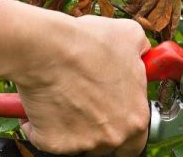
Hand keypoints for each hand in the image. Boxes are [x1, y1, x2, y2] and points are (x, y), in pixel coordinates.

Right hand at [10, 16, 150, 155]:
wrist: (49, 48)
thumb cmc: (89, 43)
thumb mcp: (130, 36)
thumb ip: (142, 50)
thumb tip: (143, 51)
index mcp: (136, 118)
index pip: (136, 141)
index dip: (125, 129)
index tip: (113, 118)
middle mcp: (114, 136)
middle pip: (108, 145)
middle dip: (97, 131)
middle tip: (85, 109)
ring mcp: (84, 143)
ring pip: (77, 144)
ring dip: (70, 127)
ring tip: (62, 97)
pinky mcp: (54, 144)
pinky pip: (45, 138)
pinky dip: (39, 124)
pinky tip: (41, 101)